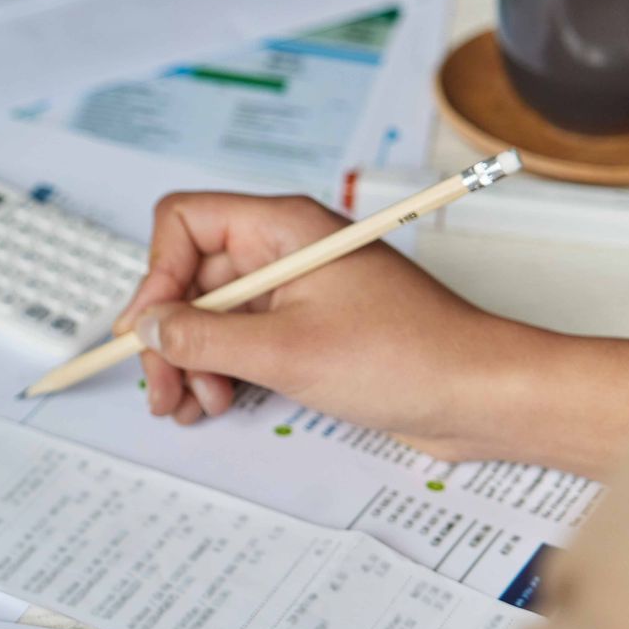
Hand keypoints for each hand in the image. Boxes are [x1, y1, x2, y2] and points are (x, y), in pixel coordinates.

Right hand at [116, 192, 628, 476]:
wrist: (480, 395)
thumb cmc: (408, 357)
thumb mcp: (285, 351)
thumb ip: (203, 337)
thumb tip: (149, 327)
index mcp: (282, 227)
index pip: (184, 222)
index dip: (157, 275)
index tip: (149, 330)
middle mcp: (282, 249)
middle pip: (189, 277)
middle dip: (170, 335)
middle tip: (163, 390)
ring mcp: (293, 290)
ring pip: (208, 315)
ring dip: (191, 361)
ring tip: (197, 405)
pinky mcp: (303, 328)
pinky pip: (237, 340)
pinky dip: (218, 371)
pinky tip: (216, 403)